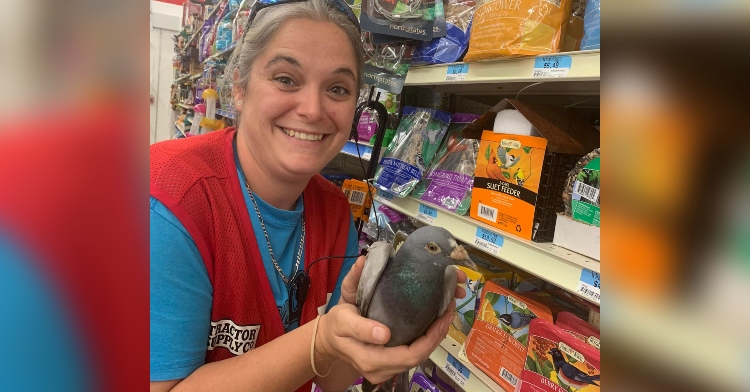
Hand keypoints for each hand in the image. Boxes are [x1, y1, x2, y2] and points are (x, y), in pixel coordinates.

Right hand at [322, 265, 467, 383]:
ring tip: (444, 315)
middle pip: (419, 357)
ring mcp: (386, 370)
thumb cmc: (335, 326)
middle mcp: (381, 370)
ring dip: (434, 337)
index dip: (431, 338)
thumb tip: (384, 333)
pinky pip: (412, 354)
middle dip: (437, 335)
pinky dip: (425, 340)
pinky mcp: (389, 365)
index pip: (410, 355)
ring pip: (418, 357)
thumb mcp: (343, 319)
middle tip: (448, 311)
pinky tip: (432, 324)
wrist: (327, 339)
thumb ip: (361, 327)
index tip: (442, 316)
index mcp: (371, 360)